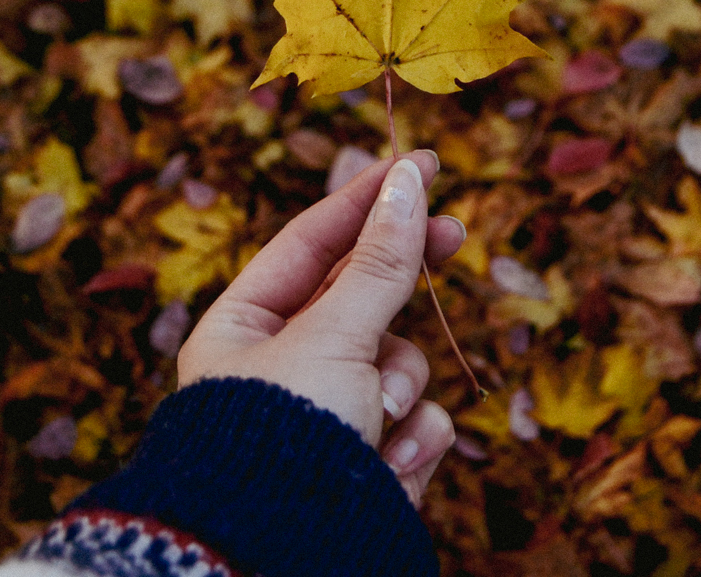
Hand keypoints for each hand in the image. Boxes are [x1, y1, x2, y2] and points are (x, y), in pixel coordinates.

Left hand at [176, 149, 465, 504]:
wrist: (276, 556)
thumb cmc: (281, 433)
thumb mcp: (333, 334)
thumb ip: (380, 261)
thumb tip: (409, 180)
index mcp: (243, 328)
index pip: (311, 242)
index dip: (367, 199)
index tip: (421, 162)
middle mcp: (283, 369)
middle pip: (363, 299)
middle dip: (404, 284)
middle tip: (456, 234)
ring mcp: (329, 418)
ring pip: (399, 363)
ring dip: (401, 382)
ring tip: (380, 416)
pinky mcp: (367, 466)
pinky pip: (414, 424)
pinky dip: (412, 438)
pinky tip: (391, 462)